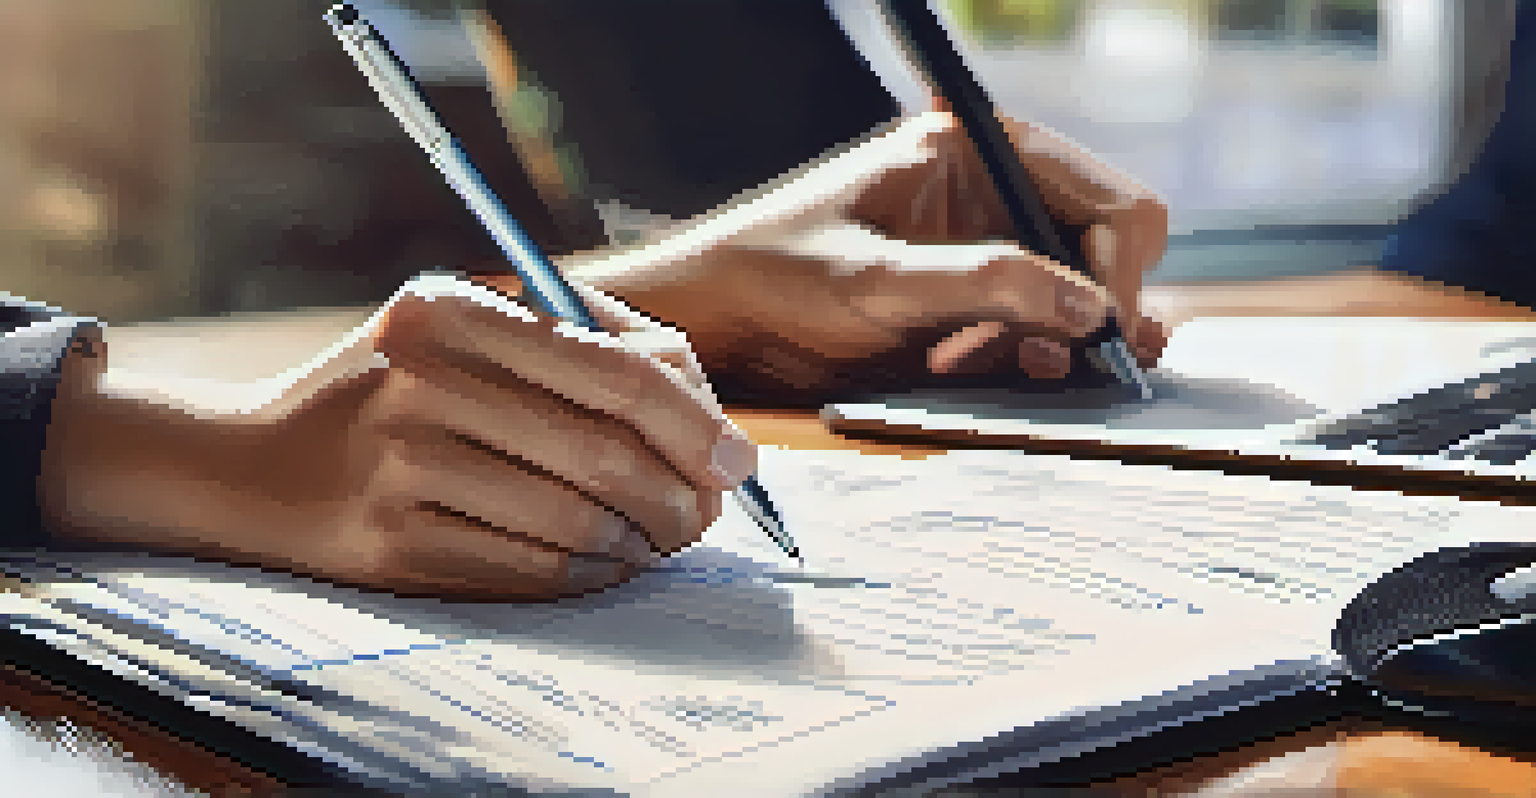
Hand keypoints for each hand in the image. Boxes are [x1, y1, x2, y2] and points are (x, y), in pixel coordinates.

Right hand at [38, 275, 755, 600]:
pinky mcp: (391, 544)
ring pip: (577, 520)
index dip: (696, 420)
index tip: (737, 457)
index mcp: (452, 311)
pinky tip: (604, 562)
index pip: (615, 369)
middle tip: (708, 511)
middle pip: (606, 451)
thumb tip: (703, 408)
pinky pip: (531, 568)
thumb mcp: (464, 330)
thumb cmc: (388, 392)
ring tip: (658, 538)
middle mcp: (422, 381)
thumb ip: (576, 345)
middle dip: (683, 493)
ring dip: (641, 540)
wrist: (247, 464)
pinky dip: (590, 572)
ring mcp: (402, 466)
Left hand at [570, 108, 1169, 404]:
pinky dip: (1027, 364)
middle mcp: (996, 195)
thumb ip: (985, 286)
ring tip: (985, 365)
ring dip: (1060, 347)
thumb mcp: (875, 282)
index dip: (1120, 275)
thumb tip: (1094, 310)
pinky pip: (1039, 336)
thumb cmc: (775, 277)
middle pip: (1110, 253)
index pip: (1112, 204)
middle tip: (1052, 364)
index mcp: (980, 152)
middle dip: (1097, 315)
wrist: (714, 320)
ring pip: (1083, 303)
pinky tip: (966, 369)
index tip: (1100, 338)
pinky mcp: (972, 304)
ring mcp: (988, 251)